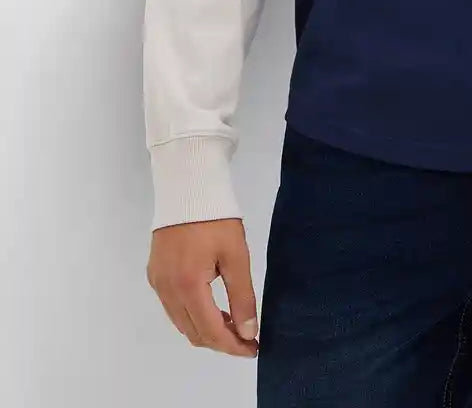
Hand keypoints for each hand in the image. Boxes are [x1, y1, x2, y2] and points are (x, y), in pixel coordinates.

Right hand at [146, 217, 259, 355]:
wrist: (188, 187)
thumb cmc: (216, 218)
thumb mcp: (236, 255)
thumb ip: (242, 296)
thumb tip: (248, 331)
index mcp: (188, 286)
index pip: (210, 331)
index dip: (233, 346)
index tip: (253, 349)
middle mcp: (167, 290)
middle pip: (193, 332)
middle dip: (221, 341)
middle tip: (246, 337)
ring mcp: (157, 282)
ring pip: (181, 322)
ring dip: (206, 329)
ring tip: (233, 323)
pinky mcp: (154, 274)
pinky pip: (172, 307)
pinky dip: (192, 314)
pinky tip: (211, 306)